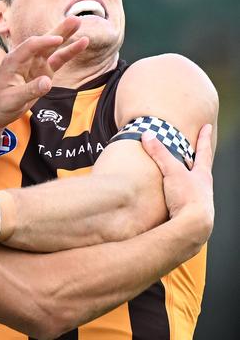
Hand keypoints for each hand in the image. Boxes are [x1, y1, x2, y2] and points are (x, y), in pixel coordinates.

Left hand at [0, 16, 87, 130]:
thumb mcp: (12, 100)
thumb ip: (30, 90)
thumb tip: (48, 82)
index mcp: (14, 61)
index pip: (30, 46)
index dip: (44, 42)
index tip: (59, 40)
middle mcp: (25, 59)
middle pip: (43, 41)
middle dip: (59, 31)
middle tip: (75, 19)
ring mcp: (34, 66)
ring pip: (52, 49)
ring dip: (66, 37)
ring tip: (79, 24)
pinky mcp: (42, 74)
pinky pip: (57, 61)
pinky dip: (68, 53)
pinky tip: (81, 44)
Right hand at [141, 124, 214, 243]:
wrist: (192, 227)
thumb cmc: (188, 199)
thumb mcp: (172, 172)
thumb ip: (159, 154)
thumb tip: (147, 136)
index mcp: (202, 175)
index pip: (204, 151)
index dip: (203, 138)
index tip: (207, 127)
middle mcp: (203, 187)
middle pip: (201, 169)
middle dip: (197, 159)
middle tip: (194, 150)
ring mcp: (197, 201)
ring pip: (193, 185)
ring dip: (187, 179)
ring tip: (178, 174)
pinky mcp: (188, 213)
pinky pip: (183, 199)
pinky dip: (177, 194)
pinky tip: (170, 197)